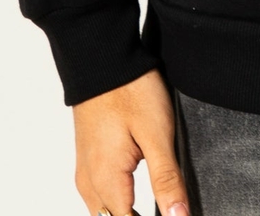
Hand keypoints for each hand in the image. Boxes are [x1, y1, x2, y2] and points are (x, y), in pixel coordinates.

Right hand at [72, 68, 189, 215]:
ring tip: (158, 207)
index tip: (174, 214)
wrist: (103, 59)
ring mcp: (86, 171)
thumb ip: (167, 179)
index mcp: (106, 181)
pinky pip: (100, 195)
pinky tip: (139, 197)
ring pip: (104, 212)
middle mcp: (90, 183)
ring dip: (127, 214)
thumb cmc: (129, 90)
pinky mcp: (88, 160)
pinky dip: (119, 203)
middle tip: (169, 208)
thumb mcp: (158, 134)